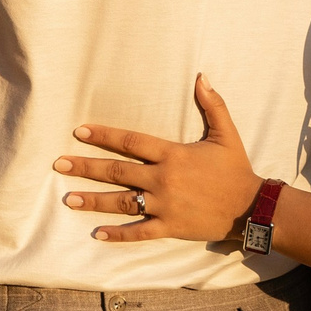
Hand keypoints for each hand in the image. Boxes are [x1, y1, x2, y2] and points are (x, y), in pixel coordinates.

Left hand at [56, 75, 264, 243]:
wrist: (251, 207)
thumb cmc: (236, 169)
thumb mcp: (226, 134)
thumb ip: (212, 104)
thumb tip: (201, 76)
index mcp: (173, 154)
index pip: (131, 141)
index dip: (104, 135)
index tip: (79, 132)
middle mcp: (164, 179)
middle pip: (117, 171)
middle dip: (86, 167)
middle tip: (59, 164)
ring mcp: (165, 205)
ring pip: (122, 201)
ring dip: (93, 200)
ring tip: (69, 198)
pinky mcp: (170, 227)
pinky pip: (139, 232)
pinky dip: (118, 233)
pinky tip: (98, 233)